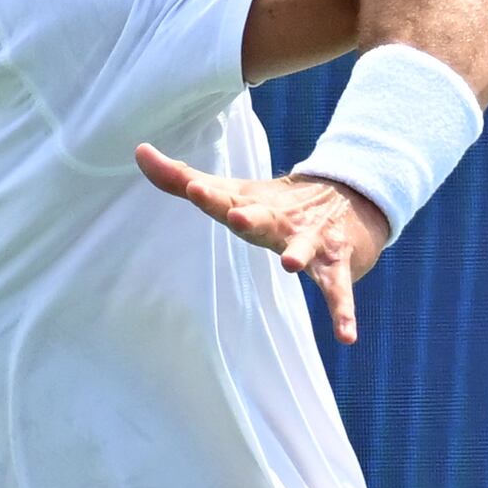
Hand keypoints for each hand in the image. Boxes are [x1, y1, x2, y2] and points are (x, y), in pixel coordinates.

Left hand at [135, 143, 391, 342]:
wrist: (349, 200)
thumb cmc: (273, 204)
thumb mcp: (230, 191)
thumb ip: (180, 178)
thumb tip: (139, 151)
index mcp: (253, 205)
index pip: (225, 199)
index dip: (209, 195)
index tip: (192, 188)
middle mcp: (281, 220)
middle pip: (263, 218)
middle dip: (251, 218)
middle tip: (237, 216)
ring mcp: (311, 241)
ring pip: (305, 248)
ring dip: (299, 254)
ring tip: (290, 264)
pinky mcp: (336, 266)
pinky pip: (338, 292)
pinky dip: (344, 312)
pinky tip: (346, 336)